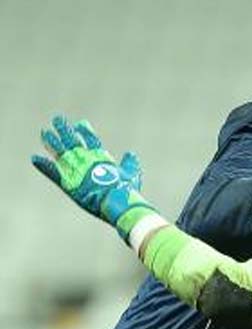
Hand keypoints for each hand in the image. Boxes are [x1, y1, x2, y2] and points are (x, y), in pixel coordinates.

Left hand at [32, 116, 154, 238]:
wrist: (116, 200)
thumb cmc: (126, 190)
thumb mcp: (132, 175)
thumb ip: (130, 164)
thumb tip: (131, 154)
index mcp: (100, 157)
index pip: (90, 139)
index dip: (85, 131)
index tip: (80, 124)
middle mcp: (85, 159)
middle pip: (71, 140)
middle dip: (64, 129)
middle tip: (57, 120)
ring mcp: (75, 169)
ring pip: (59, 151)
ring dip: (51, 141)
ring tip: (44, 133)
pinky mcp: (67, 181)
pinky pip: (52, 171)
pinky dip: (43, 165)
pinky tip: (34, 158)